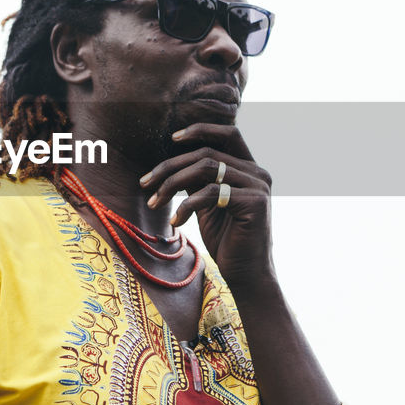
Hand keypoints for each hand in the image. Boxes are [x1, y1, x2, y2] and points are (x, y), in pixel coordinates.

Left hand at [138, 123, 275, 287]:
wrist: (246, 275)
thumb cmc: (226, 240)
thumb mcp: (207, 204)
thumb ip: (198, 180)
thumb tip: (173, 161)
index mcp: (250, 168)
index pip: (228, 133)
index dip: (200, 130)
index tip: (172, 139)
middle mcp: (258, 172)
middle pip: (208, 153)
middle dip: (171, 166)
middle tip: (145, 183)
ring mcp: (258, 186)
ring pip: (207, 168)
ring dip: (172, 184)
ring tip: (155, 203)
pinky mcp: (255, 203)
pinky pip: (210, 193)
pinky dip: (186, 206)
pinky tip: (176, 223)